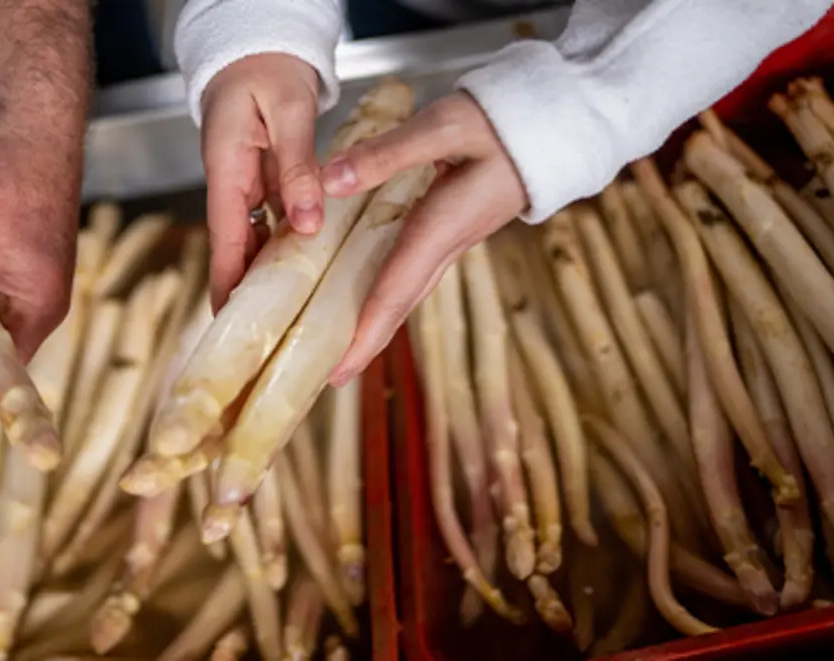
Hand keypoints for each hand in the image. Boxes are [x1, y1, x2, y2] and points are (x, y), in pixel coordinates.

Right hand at [200, 53, 325, 308]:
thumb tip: (307, 224)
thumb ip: (298, 167)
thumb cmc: (266, 71)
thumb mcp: (289, 113)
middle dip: (248, 296)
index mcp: (226, 172)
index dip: (228, 286)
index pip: (224, 242)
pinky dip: (291, 250)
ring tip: (291, 320)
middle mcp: (232, 187)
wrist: (261, 49)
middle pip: (238, 253)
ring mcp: (249, 188)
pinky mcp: (267, 185)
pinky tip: (311, 273)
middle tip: (267, 341)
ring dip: (272, 278)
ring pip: (258, 243)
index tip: (233, 325)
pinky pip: (277, 226)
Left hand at [323, 92, 527, 385]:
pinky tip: (368, 294)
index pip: (394, 291)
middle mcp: (447, 243)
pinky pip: (413, 271)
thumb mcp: (444, 124)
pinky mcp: (453, 227)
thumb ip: (388, 153)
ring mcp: (453, 239)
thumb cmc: (505, 120)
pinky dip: (388, 292)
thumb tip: (330, 183)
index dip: (364, 333)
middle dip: (366, 343)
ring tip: (342, 347)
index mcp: (441, 226)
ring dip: (376, 322)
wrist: (561, 120)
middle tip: (331, 377)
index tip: (338, 370)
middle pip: (400, 305)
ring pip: (407, 291)